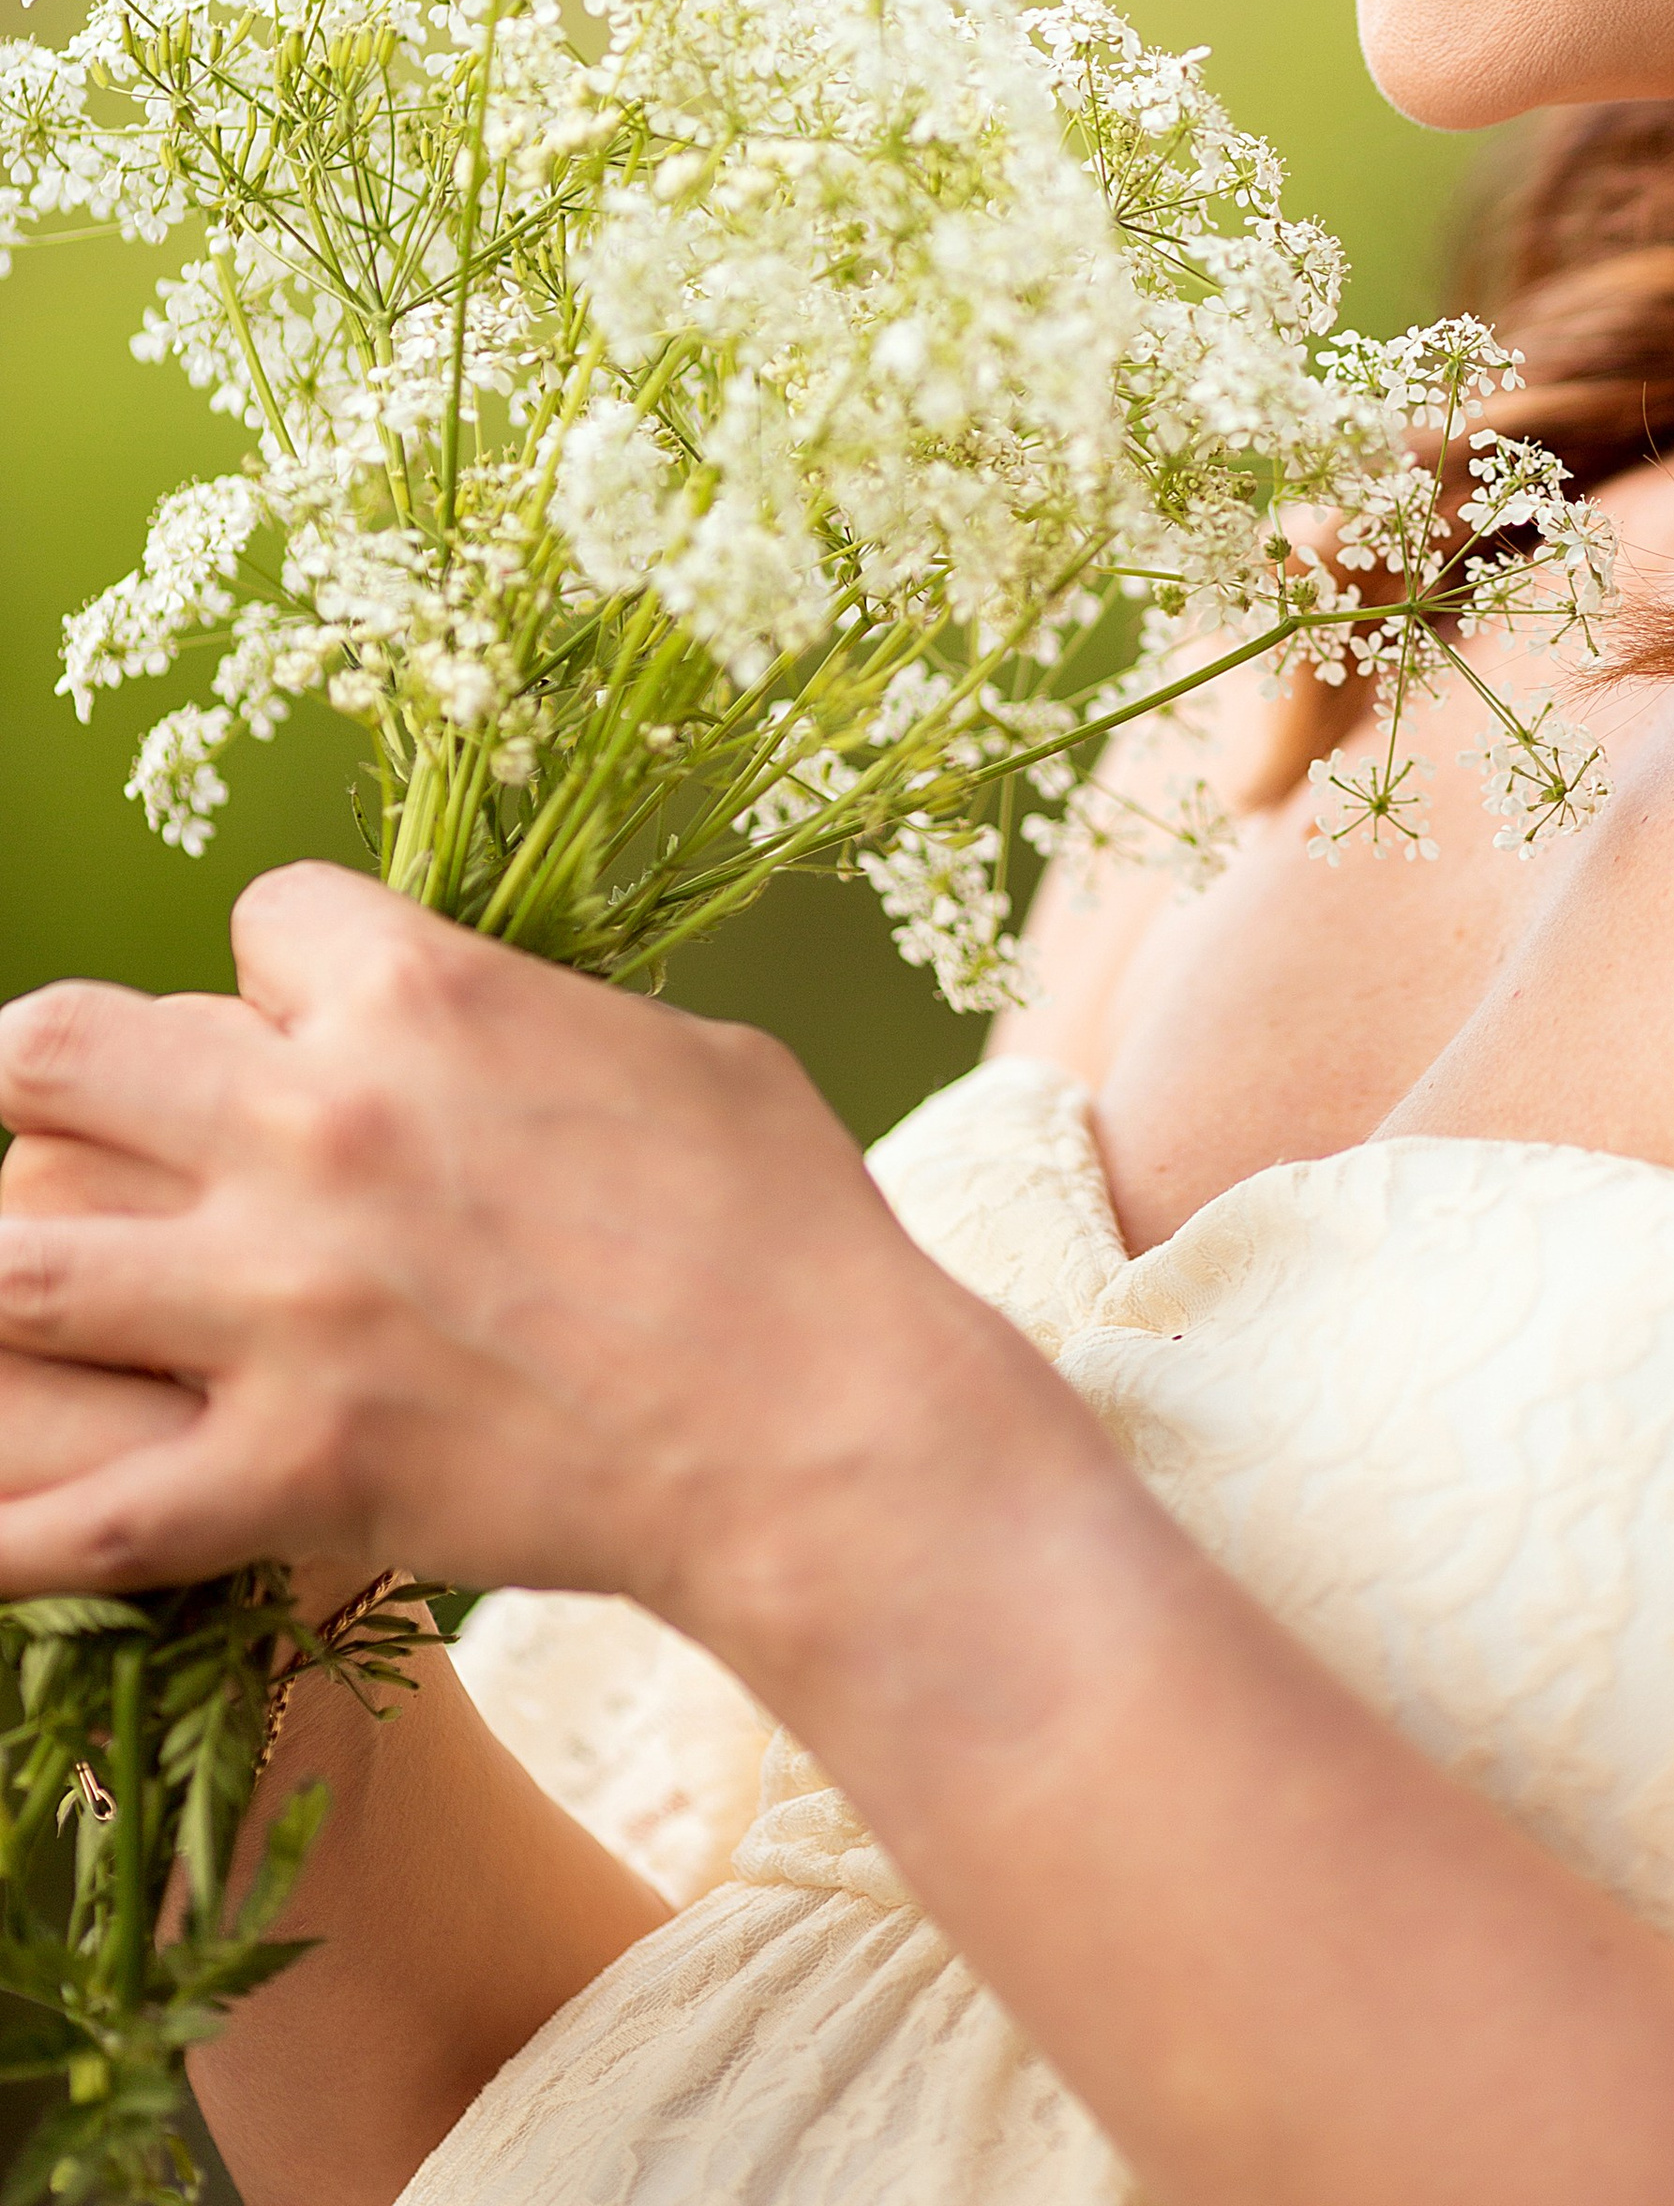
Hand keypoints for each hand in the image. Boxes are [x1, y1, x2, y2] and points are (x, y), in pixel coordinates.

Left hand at [0, 865, 992, 1634]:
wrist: (819, 1420)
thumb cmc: (786, 1219)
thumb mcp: (677, 1048)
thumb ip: (536, 1021)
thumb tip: (484, 1030)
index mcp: (425, 996)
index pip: (259, 921)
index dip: (280, 968)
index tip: (309, 1022)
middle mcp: (317, 1128)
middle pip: (52, 1052)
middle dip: (46, 1079)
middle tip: (70, 1121)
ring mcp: (283, 1306)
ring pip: (15, 1266)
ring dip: (16, 1271)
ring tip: (38, 1289)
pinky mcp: (287, 1471)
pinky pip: (67, 1516)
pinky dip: (6, 1524)